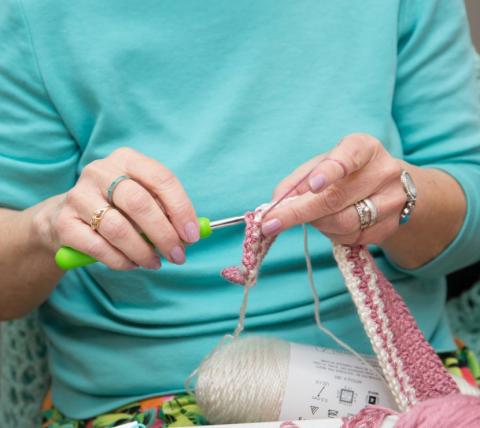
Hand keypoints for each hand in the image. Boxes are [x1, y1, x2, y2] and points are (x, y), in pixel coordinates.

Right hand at [37, 147, 198, 269]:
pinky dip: (121, 260)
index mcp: (127, 159)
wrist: (65, 216)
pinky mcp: (64, 222)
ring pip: (118, 228)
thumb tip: (191, 232)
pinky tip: (133, 264)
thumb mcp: (141, 197)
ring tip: (155, 263)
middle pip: (140, 203)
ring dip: (143, 251)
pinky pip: (99, 247)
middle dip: (164, 234)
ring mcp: (79, 195)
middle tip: (178, 255)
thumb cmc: (116, 207)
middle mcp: (101, 171)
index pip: (161, 178)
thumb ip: (164, 209)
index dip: (181, 208)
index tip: (192, 234)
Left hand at [262, 134, 406, 245]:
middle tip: (270, 223)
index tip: (312, 185)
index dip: (329, 171)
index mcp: (365, 148)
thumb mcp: (321, 166)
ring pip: (343, 222)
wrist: (386, 188)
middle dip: (298, 212)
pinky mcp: (389, 226)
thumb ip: (297, 181)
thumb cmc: (345, 174)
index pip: (348, 157)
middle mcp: (384, 172)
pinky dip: (331, 234)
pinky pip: (351, 237)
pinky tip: (330, 224)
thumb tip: (276, 202)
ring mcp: (392, 201)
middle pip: (336, 198)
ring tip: (310, 217)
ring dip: (316, 224)